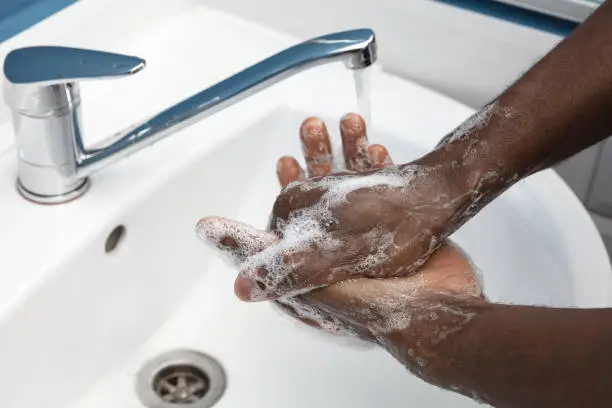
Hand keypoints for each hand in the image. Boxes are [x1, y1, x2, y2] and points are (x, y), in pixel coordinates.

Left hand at [200, 113, 472, 301]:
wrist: (440, 292)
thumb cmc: (380, 286)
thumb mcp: (319, 267)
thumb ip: (278, 264)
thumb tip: (237, 279)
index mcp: (316, 271)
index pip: (288, 233)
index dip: (283, 196)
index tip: (286, 162)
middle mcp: (339, 258)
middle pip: (319, 203)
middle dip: (316, 161)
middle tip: (314, 129)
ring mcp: (368, 246)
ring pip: (351, 191)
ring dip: (345, 155)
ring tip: (347, 122)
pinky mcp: (395, 234)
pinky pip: (380, 194)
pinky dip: (375, 168)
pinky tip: (375, 146)